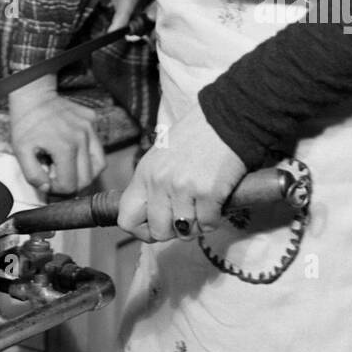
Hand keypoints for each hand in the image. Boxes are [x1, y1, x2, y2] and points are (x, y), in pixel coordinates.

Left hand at [8, 78, 105, 194]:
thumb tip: (48, 189)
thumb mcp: (21, 152)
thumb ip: (34, 176)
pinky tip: (72, 148)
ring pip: (99, 164)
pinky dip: (87, 152)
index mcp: (65, 147)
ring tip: (70, 168)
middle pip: (88, 179)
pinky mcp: (92, 119)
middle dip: (73, 184)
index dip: (58, 190)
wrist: (33, 95)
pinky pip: (96, 144)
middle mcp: (82, 137)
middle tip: (58, 176)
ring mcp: (89, 127)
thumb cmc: (25, 123)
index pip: (71, 185)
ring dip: (86, 172)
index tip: (48, 182)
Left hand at [117, 103, 245, 241]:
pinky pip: (208, 225)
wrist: (226, 119)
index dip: (142, 230)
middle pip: (157, 231)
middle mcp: (159, 182)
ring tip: (202, 205)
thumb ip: (154, 184)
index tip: (157, 226)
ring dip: (196, 224)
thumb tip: (152, 216)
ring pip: (184, 232)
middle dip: (173, 231)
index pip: (126, 218)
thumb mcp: (162, 156)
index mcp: (144, 173)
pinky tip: (216, 202)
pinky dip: (214, 219)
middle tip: (186, 216)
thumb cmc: (196, 136)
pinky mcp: (208, 192)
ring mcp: (182, 188)